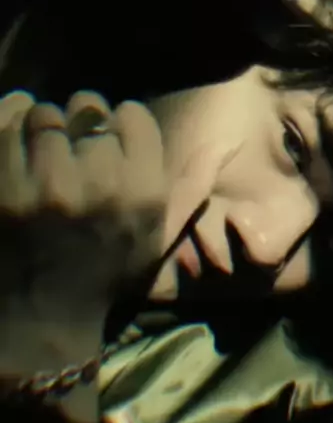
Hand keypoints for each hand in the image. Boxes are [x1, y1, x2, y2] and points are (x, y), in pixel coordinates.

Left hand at [0, 90, 209, 378]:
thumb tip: (221, 144)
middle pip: (88, 110)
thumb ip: (190, 188)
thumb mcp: (159, 236)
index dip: (120, 122)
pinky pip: (7, 126)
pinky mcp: (3, 185)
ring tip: (44, 146)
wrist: (44, 312)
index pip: (132, 115)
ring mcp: (46, 182)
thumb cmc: (108, 271)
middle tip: (74, 141)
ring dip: (44, 125)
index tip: (111, 137)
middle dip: (82, 120)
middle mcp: (98, 181)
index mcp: (141, 189)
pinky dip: (12, 123)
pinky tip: (19, 136)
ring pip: (45, 115)